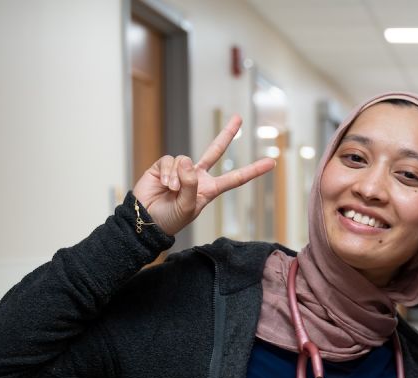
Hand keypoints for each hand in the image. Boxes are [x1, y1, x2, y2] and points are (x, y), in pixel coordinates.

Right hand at [131, 115, 274, 236]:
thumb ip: (192, 184)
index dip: (253, 170)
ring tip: (172, 191)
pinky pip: (171, 161)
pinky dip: (168, 173)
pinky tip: (164, 184)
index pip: (235, 178)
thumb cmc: (170, 219)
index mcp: (209, 190)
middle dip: (227, 134)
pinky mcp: (164, 166)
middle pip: (215, 151)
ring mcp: (181, 170)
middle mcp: (197, 177)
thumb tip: (188, 160)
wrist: (146, 220)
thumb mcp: (188, 207)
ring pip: (186, 160)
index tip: (271, 162)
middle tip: (239, 118)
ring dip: (179, 177)